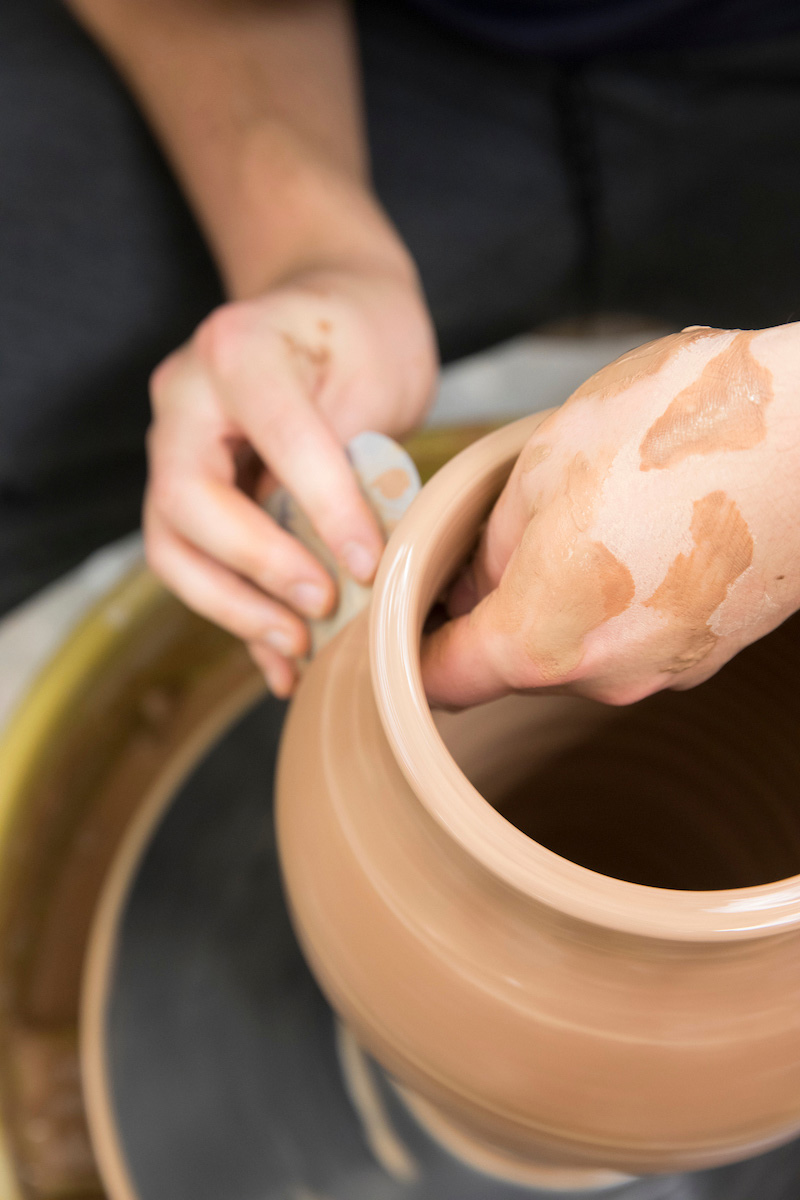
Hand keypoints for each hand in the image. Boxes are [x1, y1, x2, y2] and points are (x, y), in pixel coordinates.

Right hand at [145, 264, 436, 694]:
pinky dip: (233, 613)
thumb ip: (356, 463)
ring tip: (298, 649)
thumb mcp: (380, 379)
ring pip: (172, 544)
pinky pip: (190, 560)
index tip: (369, 564)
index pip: (280, 440)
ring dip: (233, 607)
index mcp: (239, 350)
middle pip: (188, 501)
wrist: (326, 310)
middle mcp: (184, 397)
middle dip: (258, 568)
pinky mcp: (182, 487)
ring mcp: (172, 444)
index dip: (326, 510)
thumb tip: (353, 566)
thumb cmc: (362, 338)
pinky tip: (278, 658)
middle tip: (323, 607)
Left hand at [423, 323, 799, 707]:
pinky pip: (635, 636)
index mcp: (540, 640)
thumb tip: (472, 582)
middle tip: (512, 527)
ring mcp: (666, 672)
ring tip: (597, 512)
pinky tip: (646, 527)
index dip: (411, 649)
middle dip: (498, 606)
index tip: (408, 613)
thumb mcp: (543, 465)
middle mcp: (603, 678)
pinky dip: (622, 597)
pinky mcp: (711, 653)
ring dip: (567, 596)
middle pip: (514, 662)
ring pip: (579, 647)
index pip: (443, 682)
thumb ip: (490, 543)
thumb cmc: (678, 432)